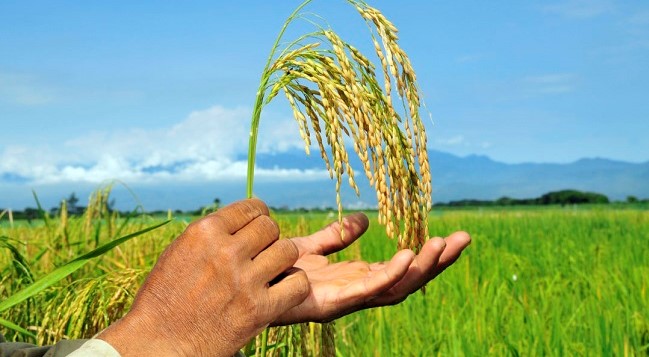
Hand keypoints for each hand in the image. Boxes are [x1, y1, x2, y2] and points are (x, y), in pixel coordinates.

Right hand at [98, 199, 308, 356]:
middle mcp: (226, 252)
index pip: (251, 208)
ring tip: (272, 272)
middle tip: (261, 255)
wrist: (159, 344)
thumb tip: (241, 220)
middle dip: (269, 239)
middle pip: (271, 227)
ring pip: (288, 251)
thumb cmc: (165, 298)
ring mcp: (244, 281)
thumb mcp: (179, 252)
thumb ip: (211, 235)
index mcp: (204, 233)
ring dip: (283, 260)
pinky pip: (298, 284)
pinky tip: (282, 291)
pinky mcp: (260, 310)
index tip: (257, 229)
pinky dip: (294, 286)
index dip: (258, 217)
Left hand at [273, 213, 470, 324]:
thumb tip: (366, 220)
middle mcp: (356, 292)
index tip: (452, 236)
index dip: (427, 256)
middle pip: (407, 280)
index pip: (401, 269)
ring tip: (444, 245)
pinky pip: (366, 290)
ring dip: (422, 268)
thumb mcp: (312, 247)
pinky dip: (390, 275)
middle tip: (465, 239)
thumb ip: (337, 236)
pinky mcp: (329, 303)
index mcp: (356, 279)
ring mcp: (345, 300)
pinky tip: (408, 257)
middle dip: (437, 263)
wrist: (242, 281)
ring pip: (395, 287)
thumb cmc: (276, 269)